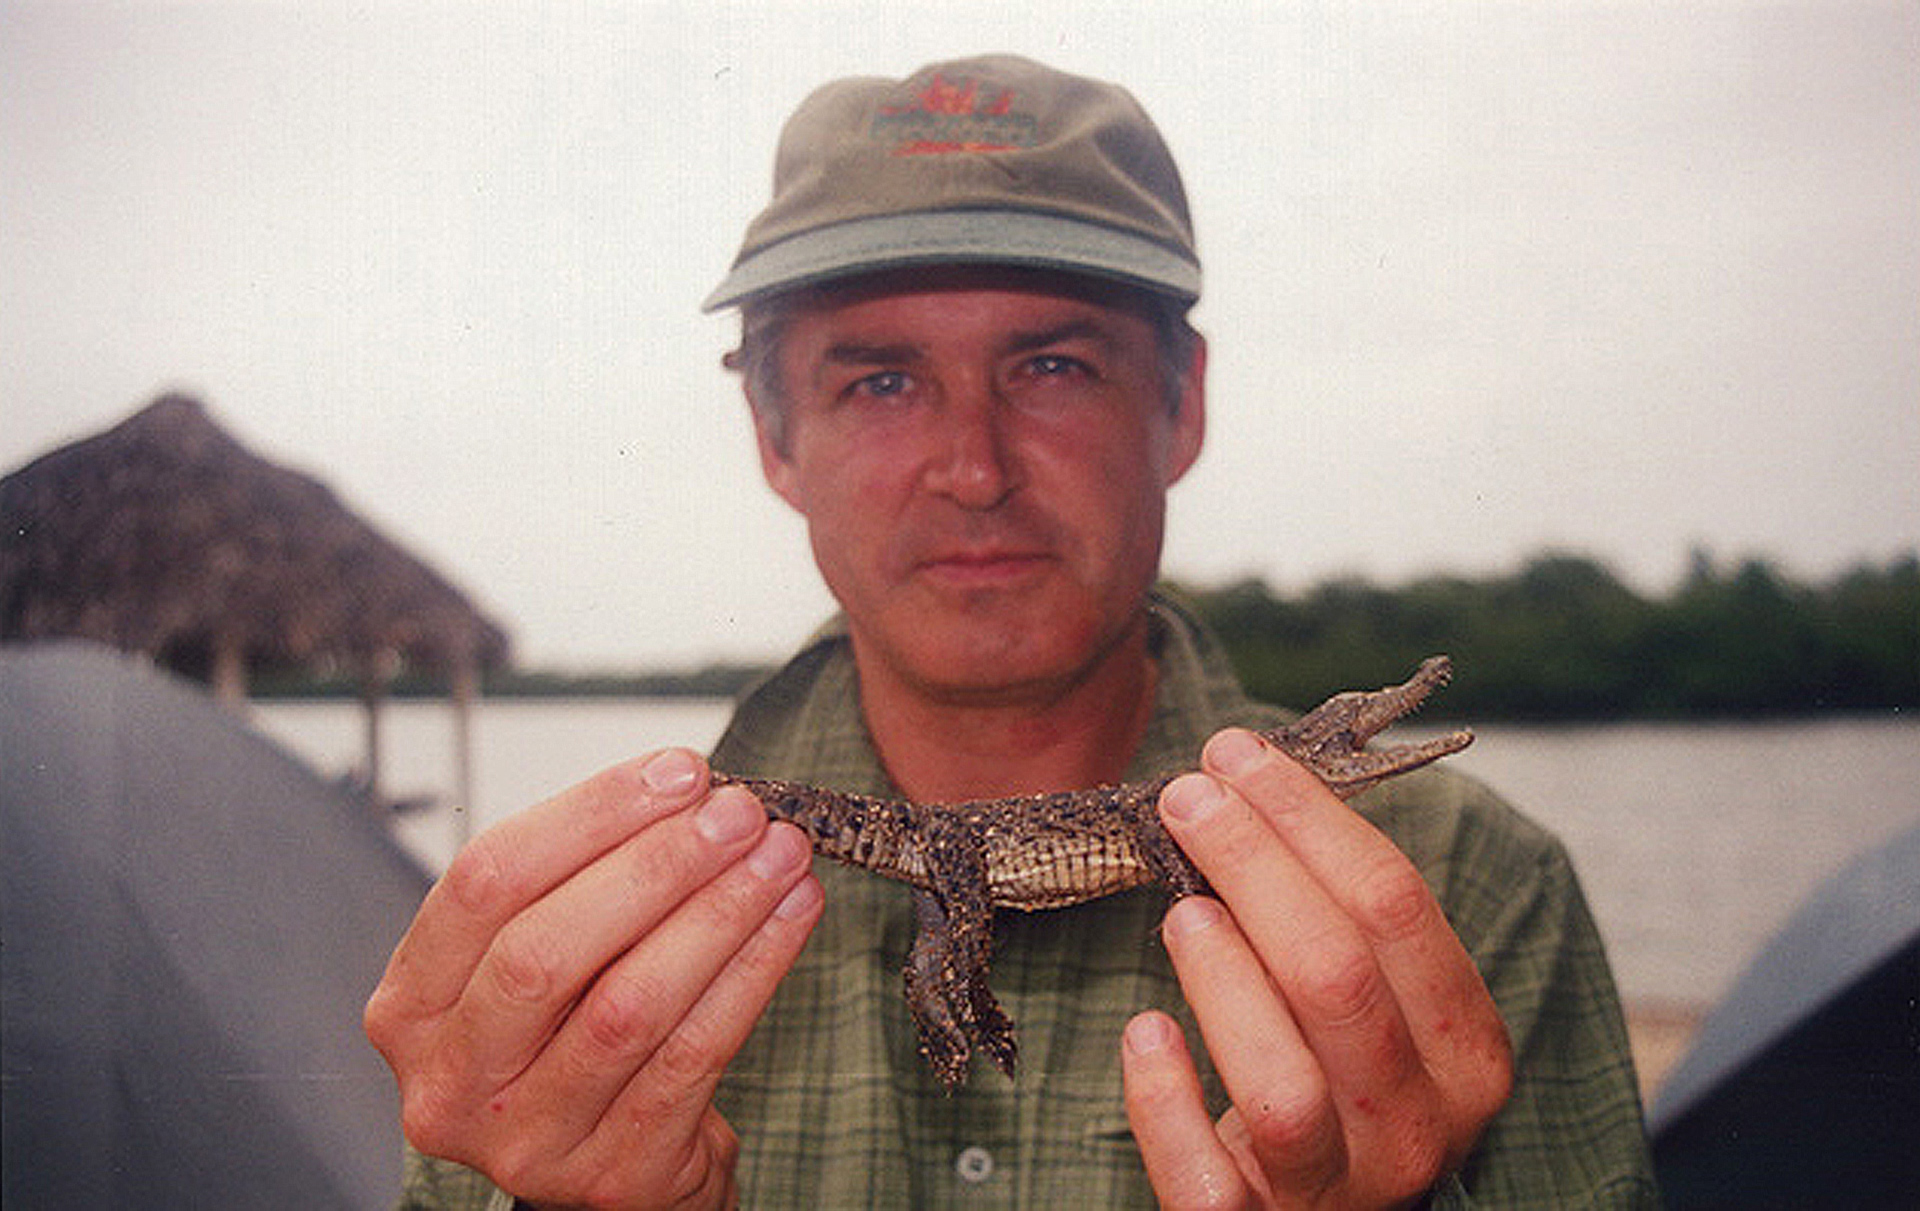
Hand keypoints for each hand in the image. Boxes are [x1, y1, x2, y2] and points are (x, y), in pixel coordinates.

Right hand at [363, 749, 822, 1209]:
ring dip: (718, 913)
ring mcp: (528, 1141)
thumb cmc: (576, 1032)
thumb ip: (582, 878)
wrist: (617, 1162)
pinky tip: (791, 916)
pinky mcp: (614, 1177)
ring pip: (629, 1005)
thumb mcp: (542, 959)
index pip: (485, 882)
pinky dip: (752, 972)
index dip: (589, 815)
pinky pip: (693, 1056)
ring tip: (779, 855)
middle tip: (737, 813)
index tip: (678, 772)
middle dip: (657, 865)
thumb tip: (686, 788)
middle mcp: (451, 1082)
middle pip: (547, 948)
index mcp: (411, 1007)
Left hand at [1122, 729, 1512, 1208]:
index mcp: (1465, 1052)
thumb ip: (1335, 924)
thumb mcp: (1376, 1014)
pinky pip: (1206, 1181)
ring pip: (1285, 1088)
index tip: (1238, 757)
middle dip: (1256, 868)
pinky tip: (1143, 1033)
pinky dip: (1167, 1105)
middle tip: (1187, 800)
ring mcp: (1341, 1191)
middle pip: (1340, 977)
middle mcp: (1417, 1126)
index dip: (1310, 818)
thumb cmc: (1339, 1091)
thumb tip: (1239, 785)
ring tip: (1180, 911)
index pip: (1397, 909)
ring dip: (1225, 982)